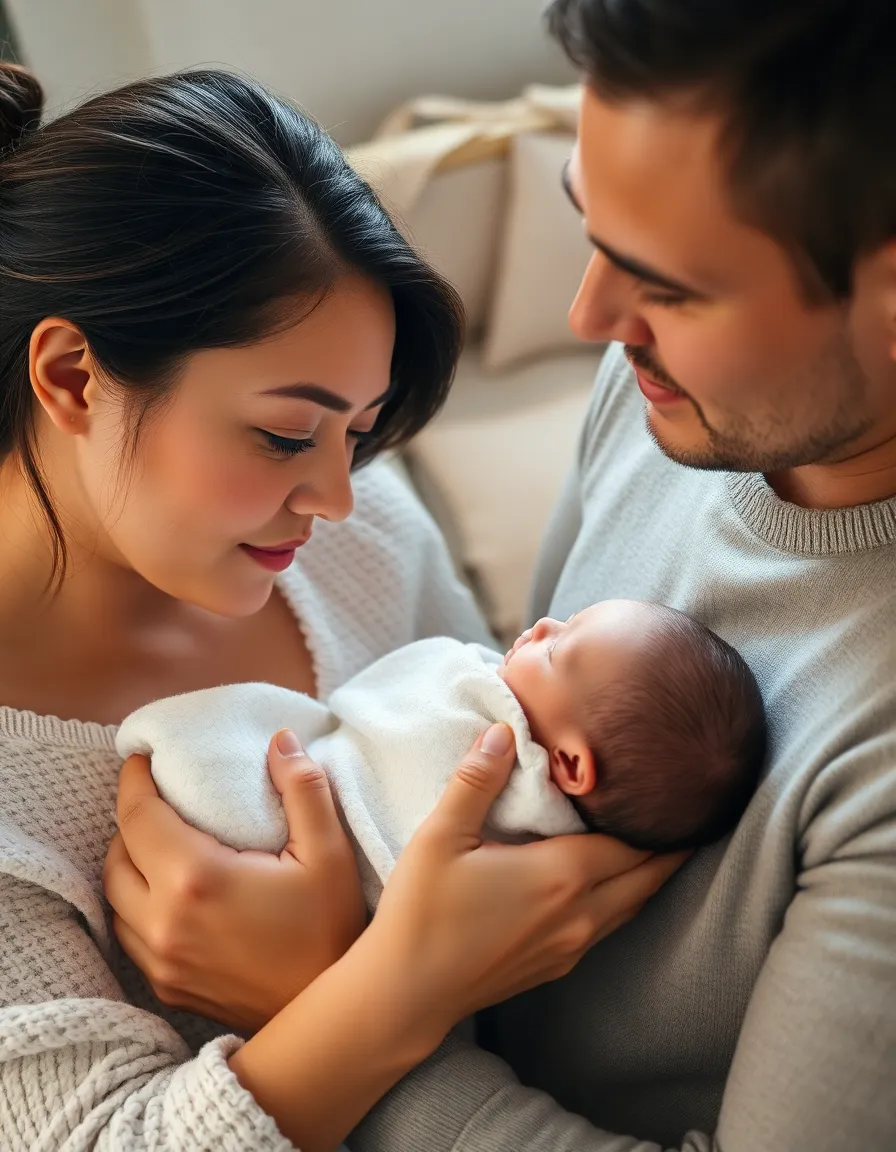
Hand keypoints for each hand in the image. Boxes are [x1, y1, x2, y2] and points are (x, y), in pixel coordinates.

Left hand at [103, 730, 365, 1031]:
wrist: (332, 1018)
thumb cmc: (332, 930)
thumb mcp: (329, 853)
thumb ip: (303, 789)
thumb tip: (279, 741)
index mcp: (196, 879)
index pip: (138, 817)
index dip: (133, 781)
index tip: (141, 758)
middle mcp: (164, 922)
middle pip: (117, 855)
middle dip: (131, 819)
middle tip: (159, 796)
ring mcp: (161, 961)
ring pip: (116, 898)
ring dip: (130, 862)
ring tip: (161, 839)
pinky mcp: (168, 987)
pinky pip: (130, 934)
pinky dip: (137, 903)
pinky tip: (168, 890)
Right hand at [366, 723, 686, 1042]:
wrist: (406, 996)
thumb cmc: (421, 914)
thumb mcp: (441, 836)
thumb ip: (476, 780)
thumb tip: (504, 730)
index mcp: (561, 876)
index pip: (634, 843)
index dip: (659, 819)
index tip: (680, 794)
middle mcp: (579, 914)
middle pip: (648, 878)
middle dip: (670, 848)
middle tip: (690, 816)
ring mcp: (571, 946)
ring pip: (632, 906)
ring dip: (650, 875)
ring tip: (661, 846)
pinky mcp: (555, 966)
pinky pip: (609, 927)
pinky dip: (625, 900)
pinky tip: (611, 886)